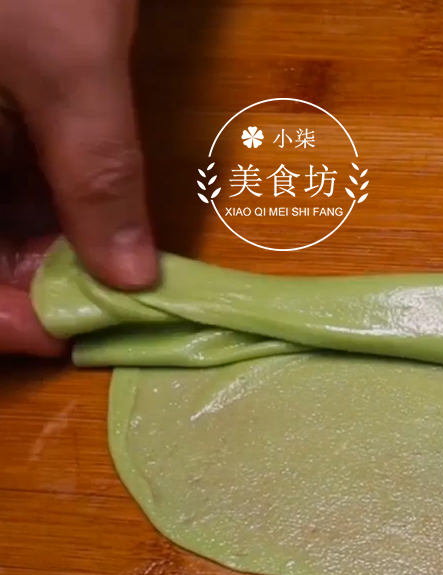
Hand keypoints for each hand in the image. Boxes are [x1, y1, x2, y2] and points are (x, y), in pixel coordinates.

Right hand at [0, 0, 154, 356]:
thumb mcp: (66, 67)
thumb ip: (96, 176)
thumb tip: (130, 280)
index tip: (61, 339)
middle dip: (29, 284)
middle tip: (112, 316)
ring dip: (53, 253)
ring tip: (125, 288)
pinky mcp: (1, 102)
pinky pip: (12, 172)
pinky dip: (62, 206)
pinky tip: (113, 234)